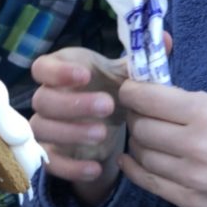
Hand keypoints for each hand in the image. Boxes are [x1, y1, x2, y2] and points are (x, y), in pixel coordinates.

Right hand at [29, 47, 126, 205]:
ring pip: (43, 129)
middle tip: (107, 106)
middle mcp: (46, 97)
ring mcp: (46, 127)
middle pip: (43, 99)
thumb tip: (165, 38)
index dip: (58, 72)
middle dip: (73, 103)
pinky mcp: (52, 153)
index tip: (85, 75)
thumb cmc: (111, 91)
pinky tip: (95, 168)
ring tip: (103, 134)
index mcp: (61, 71)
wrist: (107, 125)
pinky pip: (51, 162)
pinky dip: (71, 167)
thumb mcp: (126, 75)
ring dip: (71, 132)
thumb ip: (140, 60)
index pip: (42, 67)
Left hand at [117, 83, 206, 206]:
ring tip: (148, 136)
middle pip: (140, 128)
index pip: (146, 99)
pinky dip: (137, 169)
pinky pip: (151, 184)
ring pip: (142, 156)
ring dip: (139, 143)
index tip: (131, 90)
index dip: (132, 92)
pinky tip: (134, 160)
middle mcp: (196, 146)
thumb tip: (154, 96)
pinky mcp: (195, 204)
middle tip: (142, 114)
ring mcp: (194, 179)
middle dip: (136, 117)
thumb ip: (192, 102)